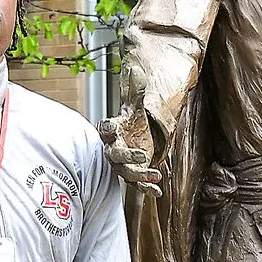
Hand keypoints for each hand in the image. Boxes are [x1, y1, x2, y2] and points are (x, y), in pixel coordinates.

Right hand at [98, 63, 161, 194]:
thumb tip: (136, 69)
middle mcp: (112, 149)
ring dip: (140, 176)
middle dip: (126, 157)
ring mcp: (121, 165)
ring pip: (125, 173)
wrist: (134, 139)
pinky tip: (158, 192)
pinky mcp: (132, 175)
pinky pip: (136, 185)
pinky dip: (146, 189)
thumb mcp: (135, 107)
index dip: (107, 130)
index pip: (104, 129)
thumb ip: (136, 92)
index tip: (114, 127)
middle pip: (113, 156)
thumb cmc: (132, 122)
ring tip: (156, 175)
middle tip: (142, 156)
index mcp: (111, 131)